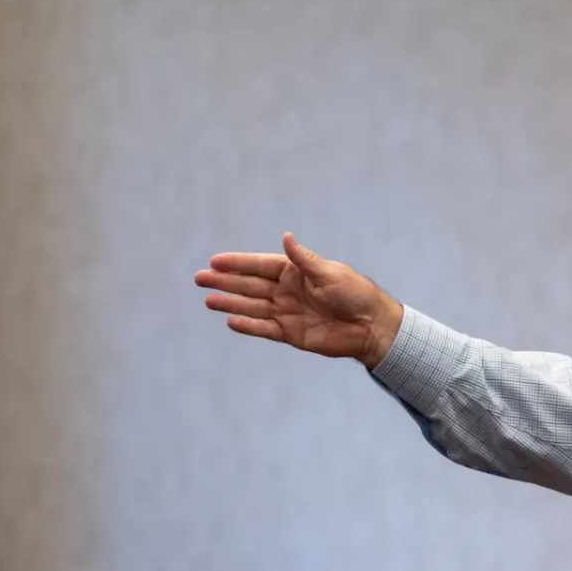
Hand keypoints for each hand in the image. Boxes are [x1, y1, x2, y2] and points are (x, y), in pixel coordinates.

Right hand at [195, 233, 404, 368]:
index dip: (237, 263)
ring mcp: (288, 312)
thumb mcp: (329, 273)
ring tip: (208, 300)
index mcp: (296, 272)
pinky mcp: (292, 333)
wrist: (371, 327)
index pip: (260, 265)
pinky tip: (230, 321)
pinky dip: (248, 325)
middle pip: (250, 285)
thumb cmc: (355, 294)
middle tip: (199, 278)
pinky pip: (265, 328)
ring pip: (252, 306)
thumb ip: (304, 260)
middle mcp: (288, 291)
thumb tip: (286, 237)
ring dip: (230, 302)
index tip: (214, 261)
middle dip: (225, 281)